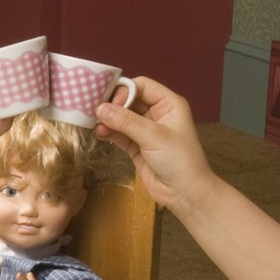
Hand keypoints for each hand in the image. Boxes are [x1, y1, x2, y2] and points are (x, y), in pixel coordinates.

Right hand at [91, 76, 216, 213]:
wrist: (185, 193)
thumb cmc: (179, 160)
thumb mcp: (153, 136)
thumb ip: (126, 122)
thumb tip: (100, 108)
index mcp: (169, 104)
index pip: (141, 86)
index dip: (124, 91)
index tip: (110, 102)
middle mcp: (157, 114)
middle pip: (129, 100)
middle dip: (112, 105)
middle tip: (95, 109)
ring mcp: (145, 131)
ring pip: (121, 118)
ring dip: (108, 119)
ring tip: (94, 123)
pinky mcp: (136, 146)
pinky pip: (119, 134)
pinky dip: (108, 132)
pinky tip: (99, 133)